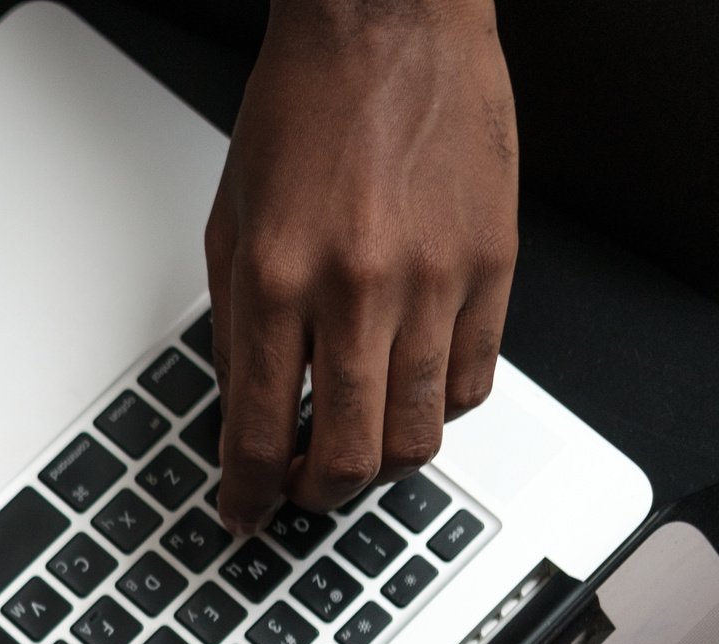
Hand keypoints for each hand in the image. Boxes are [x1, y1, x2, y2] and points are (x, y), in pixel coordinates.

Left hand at [206, 0, 518, 532]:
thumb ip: (237, 325)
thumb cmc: (304, 108)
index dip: (248, 491)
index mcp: (274, 277)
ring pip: (418, 434)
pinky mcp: (493, 264)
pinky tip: (413, 391)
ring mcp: (432, 279)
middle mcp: (354, 286)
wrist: (387, 23)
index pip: (257, 429)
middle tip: (304, 489)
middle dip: (317, 493)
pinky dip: (441, 408)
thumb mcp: (232, 222)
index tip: (243, 514)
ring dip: (381, 463)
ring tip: (357, 449)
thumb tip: (242, 412)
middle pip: (346, 453)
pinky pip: (474, 381)